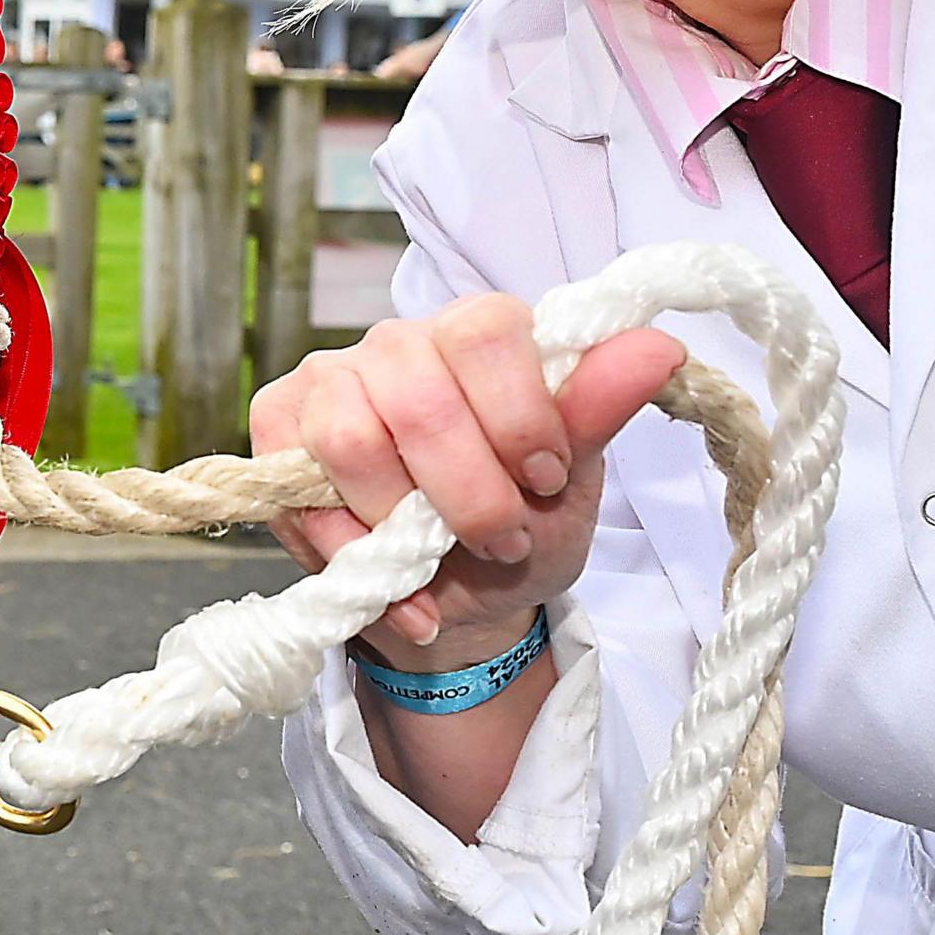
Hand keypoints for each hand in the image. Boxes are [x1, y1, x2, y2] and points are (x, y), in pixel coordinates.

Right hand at [248, 296, 686, 670]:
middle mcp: (396, 341)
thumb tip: (659, 347)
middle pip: (417, 398)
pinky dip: (351, 554)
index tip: (546, 480)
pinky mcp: (275, 429)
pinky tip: (394, 585)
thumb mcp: (573, 484)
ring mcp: (327, 379)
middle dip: (468, 496)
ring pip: (350, 440)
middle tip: (502, 542)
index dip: (517, 416)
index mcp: (476, 333)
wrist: (460, 601)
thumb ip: (598, 412)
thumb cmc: (522, 526)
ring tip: (441, 563)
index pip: (485, 333)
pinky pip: (299, 487)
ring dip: (405, 527)